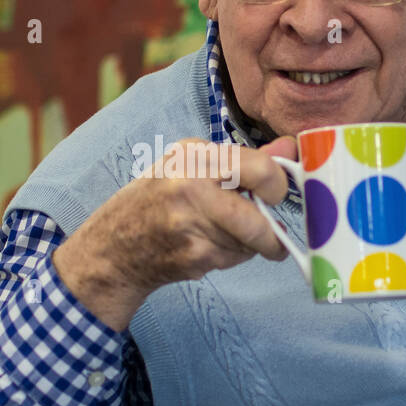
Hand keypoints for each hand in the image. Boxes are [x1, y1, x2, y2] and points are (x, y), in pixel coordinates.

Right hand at [52, 136, 297, 330]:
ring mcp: (189, 224)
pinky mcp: (191, 256)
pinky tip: (204, 249)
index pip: (262, 168)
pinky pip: (233, 259)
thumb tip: (293, 147)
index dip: (278, 185)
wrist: (113, 247)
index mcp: (193, 156)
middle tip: (272, 236)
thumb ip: (245, 160)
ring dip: (247, 246)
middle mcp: (190, 185)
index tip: (275, 195)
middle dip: (272, 234)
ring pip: (249, 242)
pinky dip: (229, 258)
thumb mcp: (191, 167)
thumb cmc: (156, 201)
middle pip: (259, 216)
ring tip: (221, 237)